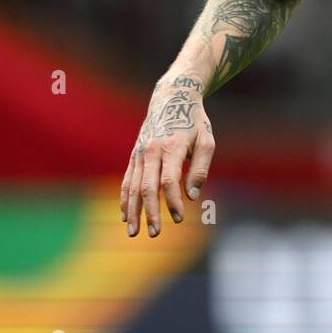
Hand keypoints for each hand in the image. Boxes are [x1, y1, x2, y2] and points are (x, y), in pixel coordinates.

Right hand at [121, 74, 214, 237]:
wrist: (172, 98)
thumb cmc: (194, 122)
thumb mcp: (206, 140)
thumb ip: (200, 168)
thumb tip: (192, 195)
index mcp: (171, 147)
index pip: (168, 181)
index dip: (172, 202)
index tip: (179, 218)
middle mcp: (151, 151)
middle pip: (146, 187)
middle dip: (150, 213)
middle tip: (155, 234)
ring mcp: (139, 154)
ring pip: (132, 187)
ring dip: (133, 211)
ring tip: (133, 232)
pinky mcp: (134, 156)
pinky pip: (126, 181)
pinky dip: (124, 199)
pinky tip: (125, 216)